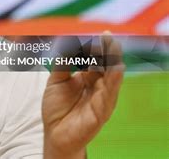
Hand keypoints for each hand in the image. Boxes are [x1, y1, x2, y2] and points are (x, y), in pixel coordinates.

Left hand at [42, 33, 124, 157]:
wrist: (54, 134)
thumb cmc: (57, 108)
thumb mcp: (56, 81)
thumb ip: (62, 63)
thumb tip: (66, 43)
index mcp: (88, 78)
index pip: (95, 59)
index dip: (94, 47)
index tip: (94, 34)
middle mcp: (98, 86)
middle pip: (106, 65)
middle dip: (107, 50)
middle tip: (107, 35)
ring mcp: (101, 98)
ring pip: (111, 77)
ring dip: (113, 62)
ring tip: (114, 46)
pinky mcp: (101, 111)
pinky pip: (109, 94)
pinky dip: (113, 81)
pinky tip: (116, 69)